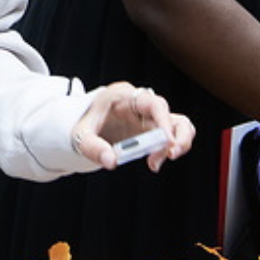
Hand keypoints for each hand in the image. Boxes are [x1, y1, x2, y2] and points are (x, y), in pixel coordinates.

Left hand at [71, 83, 193, 169]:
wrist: (82, 123)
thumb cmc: (83, 124)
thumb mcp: (80, 135)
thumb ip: (93, 147)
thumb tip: (111, 161)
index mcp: (124, 96)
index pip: (153, 103)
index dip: (164, 121)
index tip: (167, 141)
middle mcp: (141, 104)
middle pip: (170, 115)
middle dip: (176, 137)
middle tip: (169, 156)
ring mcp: (149, 117)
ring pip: (179, 124)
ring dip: (179, 142)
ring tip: (158, 163)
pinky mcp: (153, 129)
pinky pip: (172, 135)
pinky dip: (171, 148)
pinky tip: (154, 162)